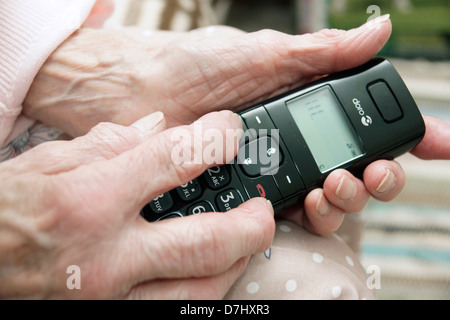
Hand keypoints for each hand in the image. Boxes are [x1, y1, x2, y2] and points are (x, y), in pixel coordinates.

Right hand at [0, 111, 274, 298]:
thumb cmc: (6, 212)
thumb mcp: (48, 163)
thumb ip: (110, 145)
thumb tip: (161, 129)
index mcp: (89, 201)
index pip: (175, 159)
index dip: (215, 138)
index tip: (230, 132)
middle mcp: (105, 256)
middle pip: (209, 241)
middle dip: (252, 221)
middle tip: (262, 207)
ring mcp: (110, 297)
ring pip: (202, 291)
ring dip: (235, 263)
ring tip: (243, 240)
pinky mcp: (109, 317)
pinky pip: (174, 310)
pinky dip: (201, 290)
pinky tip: (206, 271)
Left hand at [23, 16, 406, 234]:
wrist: (144, 94)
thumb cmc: (198, 67)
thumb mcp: (264, 52)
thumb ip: (321, 52)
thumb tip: (378, 29)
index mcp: (308, 106)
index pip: (369, 125)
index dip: (409, 137)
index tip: (440, 145)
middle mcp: (298, 141)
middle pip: (359, 171)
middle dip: (378, 178)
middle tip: (370, 172)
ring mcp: (276, 171)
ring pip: (331, 200)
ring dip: (346, 201)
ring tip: (334, 186)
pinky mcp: (251, 195)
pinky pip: (289, 215)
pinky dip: (307, 215)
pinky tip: (305, 204)